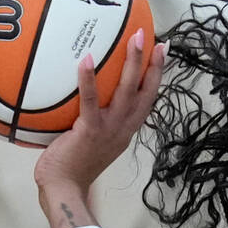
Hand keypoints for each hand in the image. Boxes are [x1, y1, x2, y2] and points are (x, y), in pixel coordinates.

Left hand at [34, 35, 166, 227]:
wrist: (65, 189)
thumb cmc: (73, 167)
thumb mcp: (93, 141)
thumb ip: (95, 120)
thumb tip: (81, 96)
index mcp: (126, 130)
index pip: (147, 99)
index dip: (156, 76)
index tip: (161, 53)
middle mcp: (124, 128)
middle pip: (144, 91)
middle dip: (152, 64)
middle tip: (154, 38)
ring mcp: (109, 129)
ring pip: (126, 91)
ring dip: (132, 63)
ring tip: (133, 39)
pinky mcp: (90, 130)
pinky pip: (90, 100)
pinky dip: (89, 79)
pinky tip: (87, 58)